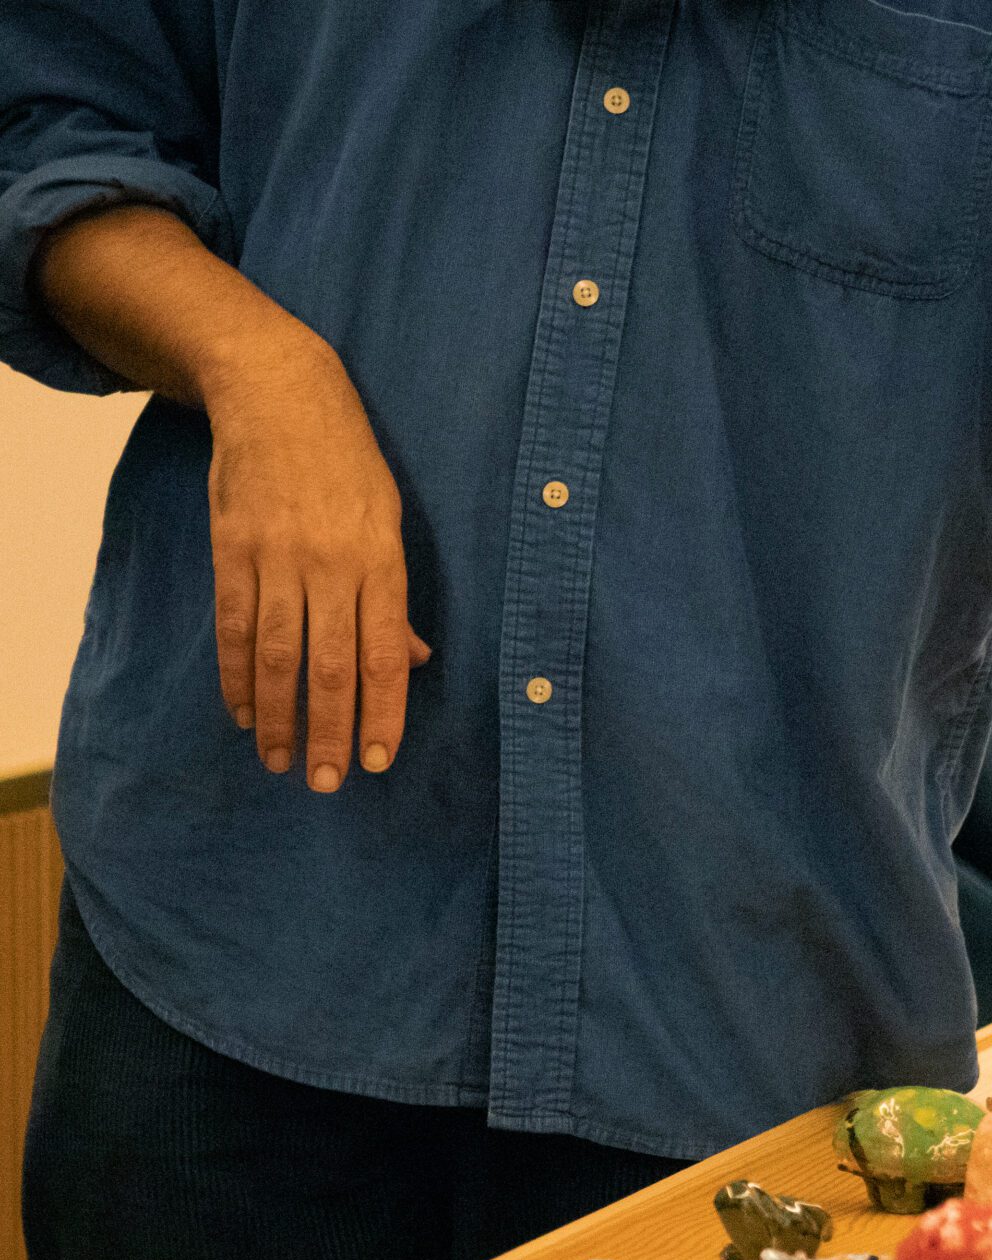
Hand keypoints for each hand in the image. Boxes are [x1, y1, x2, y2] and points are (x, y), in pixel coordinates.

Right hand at [202, 333, 425, 789]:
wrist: (279, 394)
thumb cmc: (347, 464)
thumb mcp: (388, 520)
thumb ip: (393, 598)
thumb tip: (410, 660)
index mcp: (379, 561)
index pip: (383, 656)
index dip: (381, 713)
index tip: (378, 760)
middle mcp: (329, 564)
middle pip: (328, 665)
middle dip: (329, 731)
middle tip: (328, 783)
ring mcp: (275, 557)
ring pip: (274, 654)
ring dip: (278, 716)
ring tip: (281, 760)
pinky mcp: (232, 548)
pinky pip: (232, 625)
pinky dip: (235, 675)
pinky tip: (242, 712)